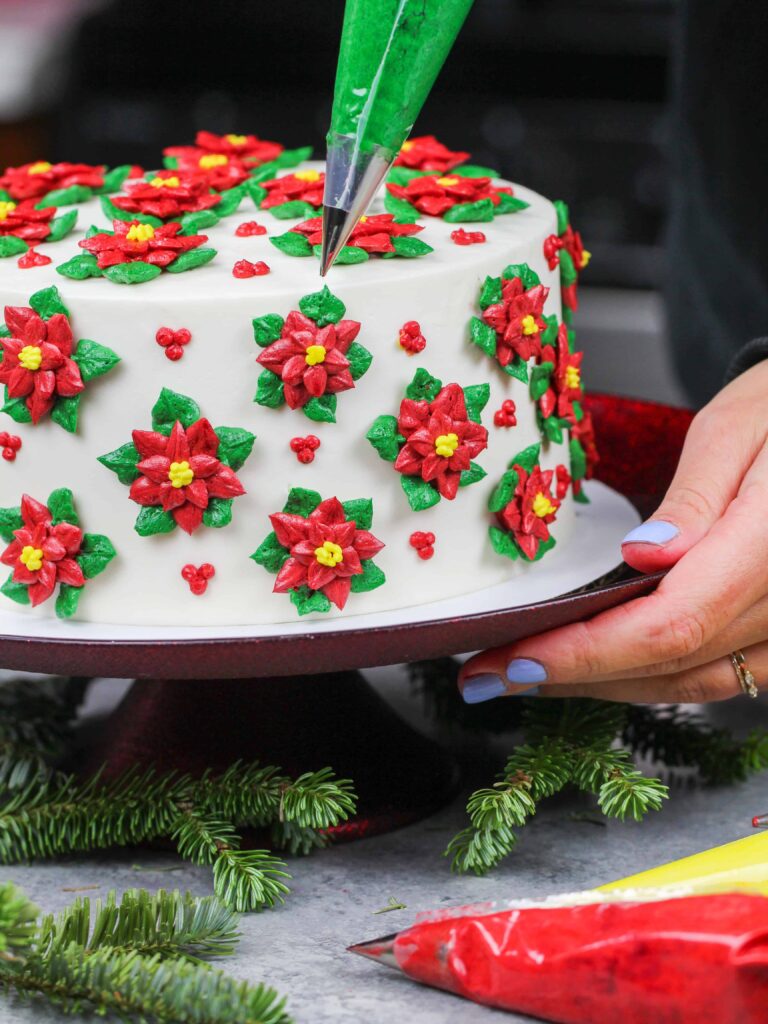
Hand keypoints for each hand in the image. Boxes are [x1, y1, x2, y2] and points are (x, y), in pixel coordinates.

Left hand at [459, 361, 767, 703]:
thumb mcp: (734, 429)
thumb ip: (693, 497)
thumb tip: (642, 554)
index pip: (669, 623)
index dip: (585, 653)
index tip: (513, 659)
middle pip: (671, 664)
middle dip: (573, 675)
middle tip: (491, 674)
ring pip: (691, 682)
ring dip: (604, 685)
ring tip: (527, 674)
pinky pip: (715, 673)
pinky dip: (650, 677)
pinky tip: (598, 668)